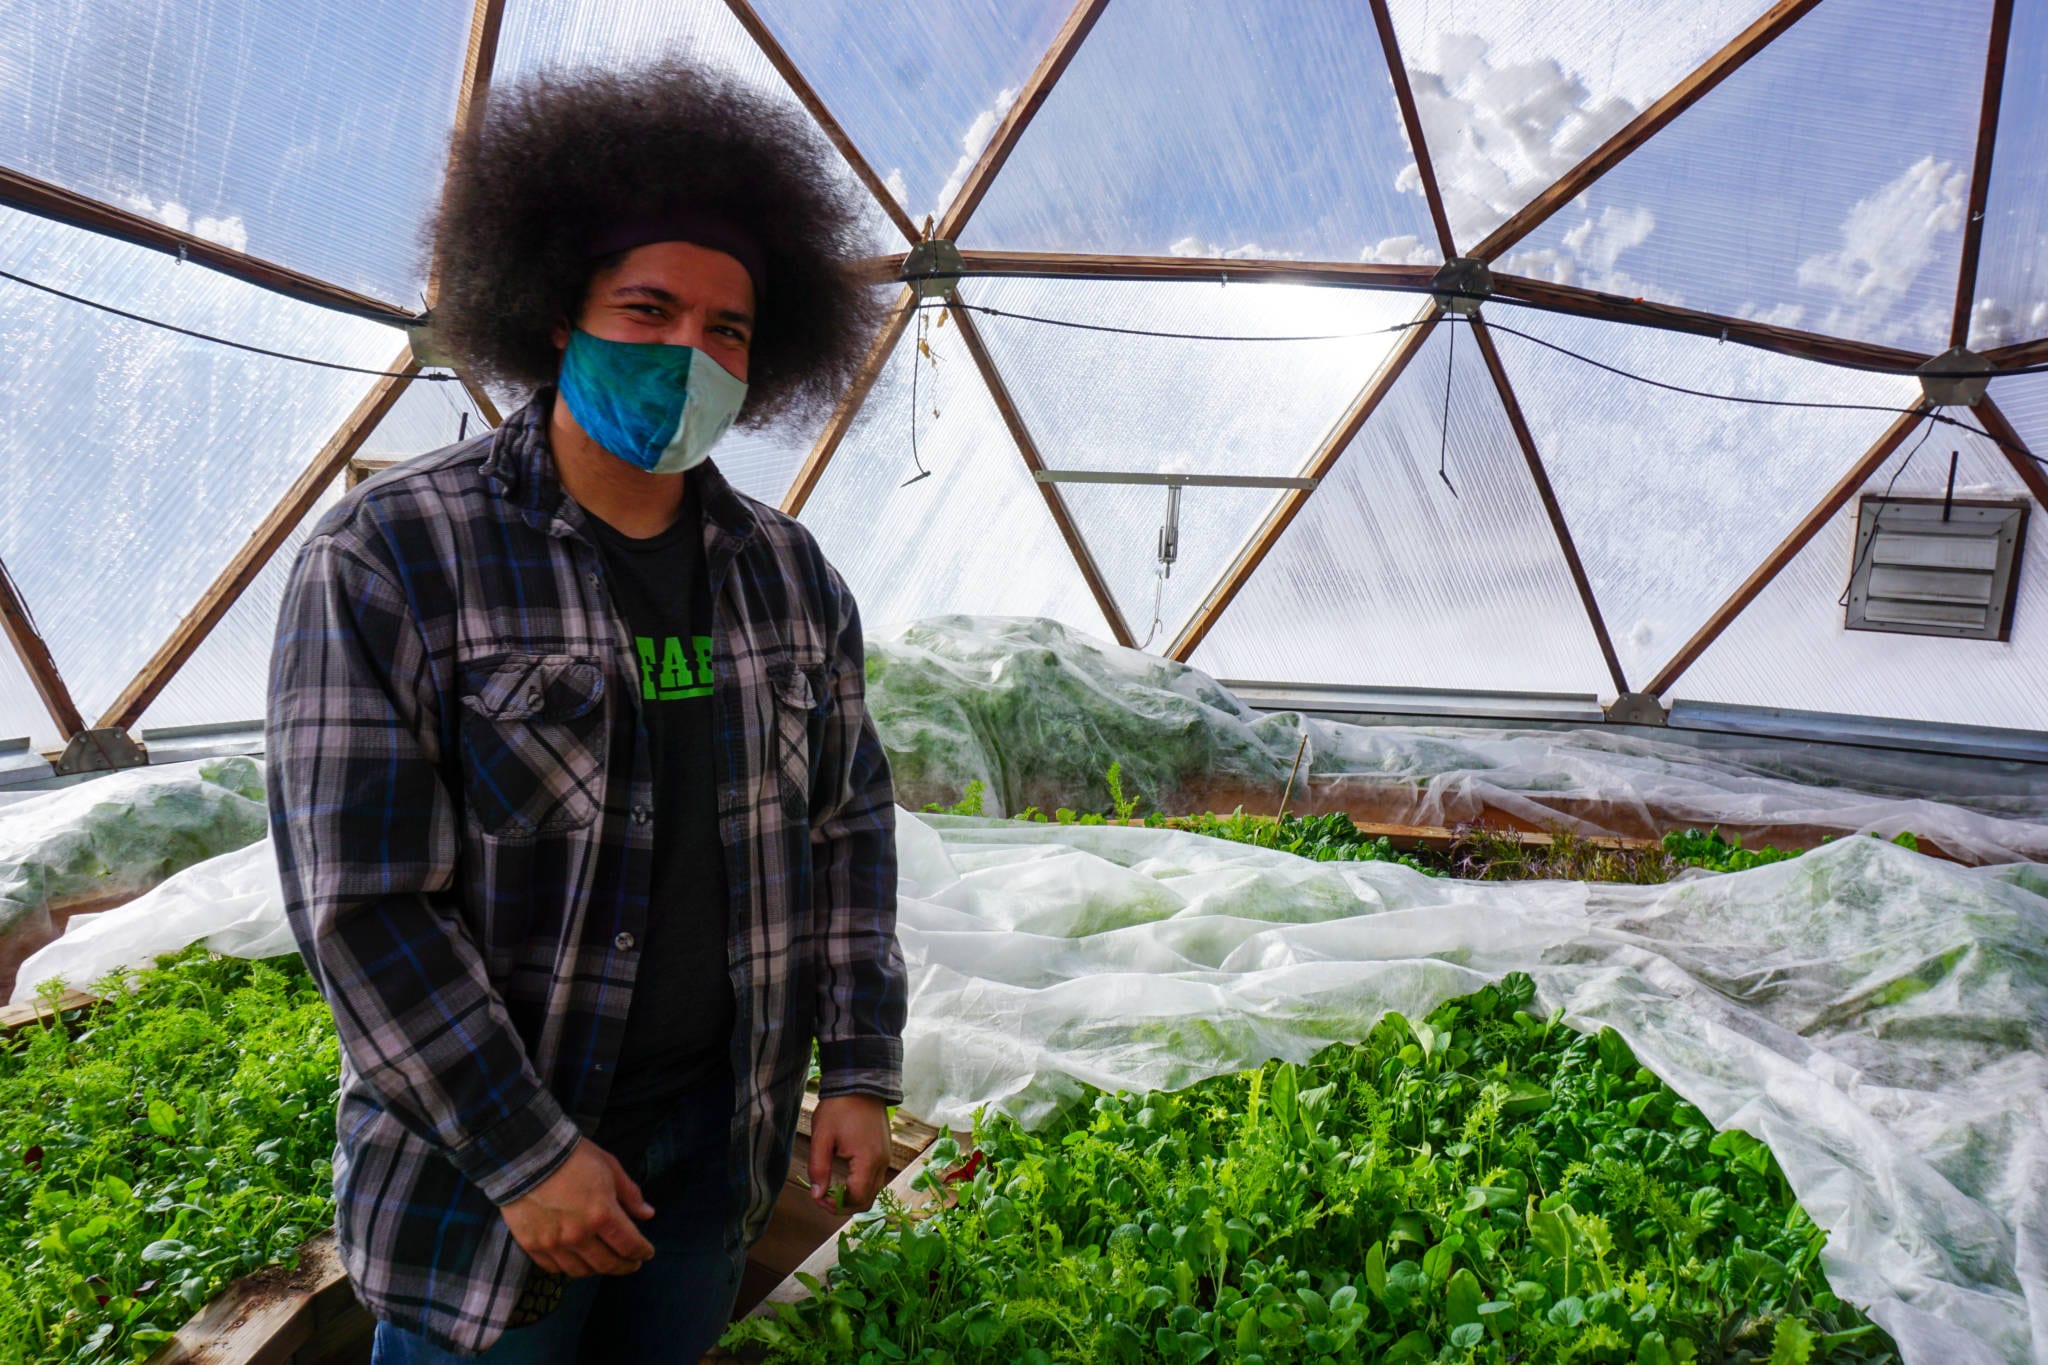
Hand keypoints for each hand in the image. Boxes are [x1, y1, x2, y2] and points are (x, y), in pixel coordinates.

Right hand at [500, 1138, 655, 1276]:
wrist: (525, 1155)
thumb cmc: (572, 1157)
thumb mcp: (610, 1168)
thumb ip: (630, 1195)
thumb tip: (647, 1214)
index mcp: (601, 1215)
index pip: (629, 1244)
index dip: (642, 1252)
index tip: (646, 1253)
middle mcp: (578, 1235)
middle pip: (607, 1264)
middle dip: (625, 1266)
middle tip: (632, 1264)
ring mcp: (553, 1243)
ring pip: (581, 1271)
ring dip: (597, 1269)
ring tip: (605, 1262)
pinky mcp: (532, 1245)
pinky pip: (554, 1268)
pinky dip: (568, 1267)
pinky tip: (576, 1260)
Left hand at [808, 1094, 889, 1214]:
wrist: (860, 1083)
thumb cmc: (839, 1108)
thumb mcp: (822, 1137)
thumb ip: (819, 1169)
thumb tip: (817, 1196)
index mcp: (868, 1160)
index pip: (856, 1198)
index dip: (836, 1205)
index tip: (818, 1199)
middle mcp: (882, 1162)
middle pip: (867, 1200)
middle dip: (844, 1205)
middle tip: (823, 1198)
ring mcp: (886, 1157)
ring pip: (873, 1191)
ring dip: (853, 1197)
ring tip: (832, 1190)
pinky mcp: (884, 1151)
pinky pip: (875, 1179)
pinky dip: (861, 1186)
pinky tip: (844, 1179)